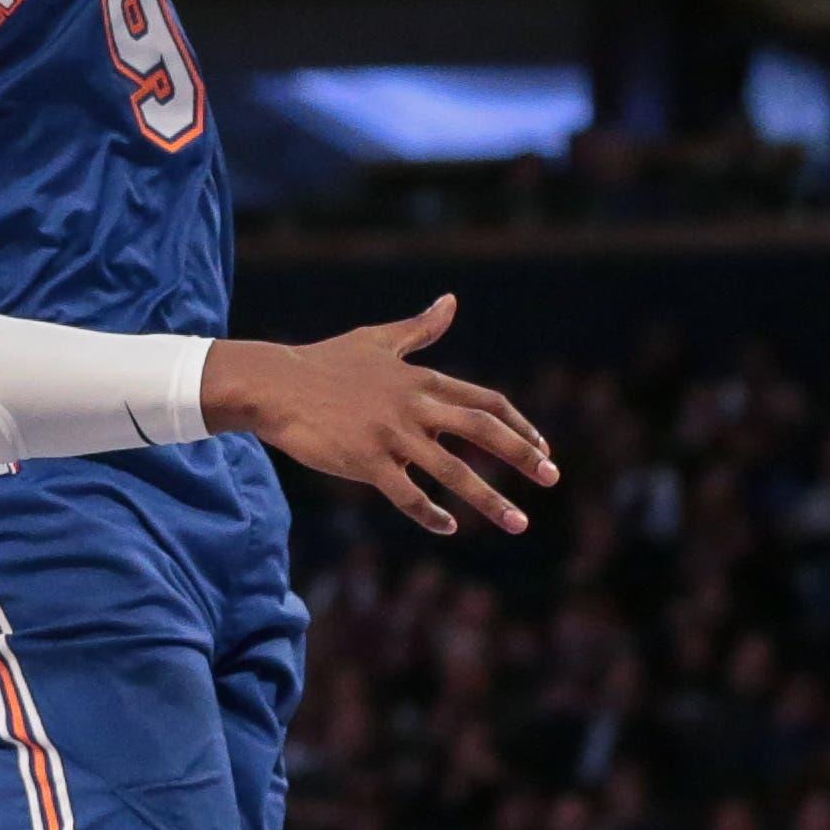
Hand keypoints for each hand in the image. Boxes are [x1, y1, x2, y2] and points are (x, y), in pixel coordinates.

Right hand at [203, 296, 555, 536]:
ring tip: (520, 523)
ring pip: (453, 472)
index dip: (519, 425)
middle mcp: (414, 406)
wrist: (275, 385)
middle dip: (523, 456)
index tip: (543, 448)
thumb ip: (419, 328)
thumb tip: (450, 301)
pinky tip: (449, 528)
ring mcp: (391, 435)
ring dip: (491, 499)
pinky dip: (431, 514)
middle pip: (483, 431)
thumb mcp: (377, 340)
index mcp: (421, 379)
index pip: (486, 401)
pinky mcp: (366, 461)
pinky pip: (407, 495)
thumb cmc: (325, 362)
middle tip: (554, 479)